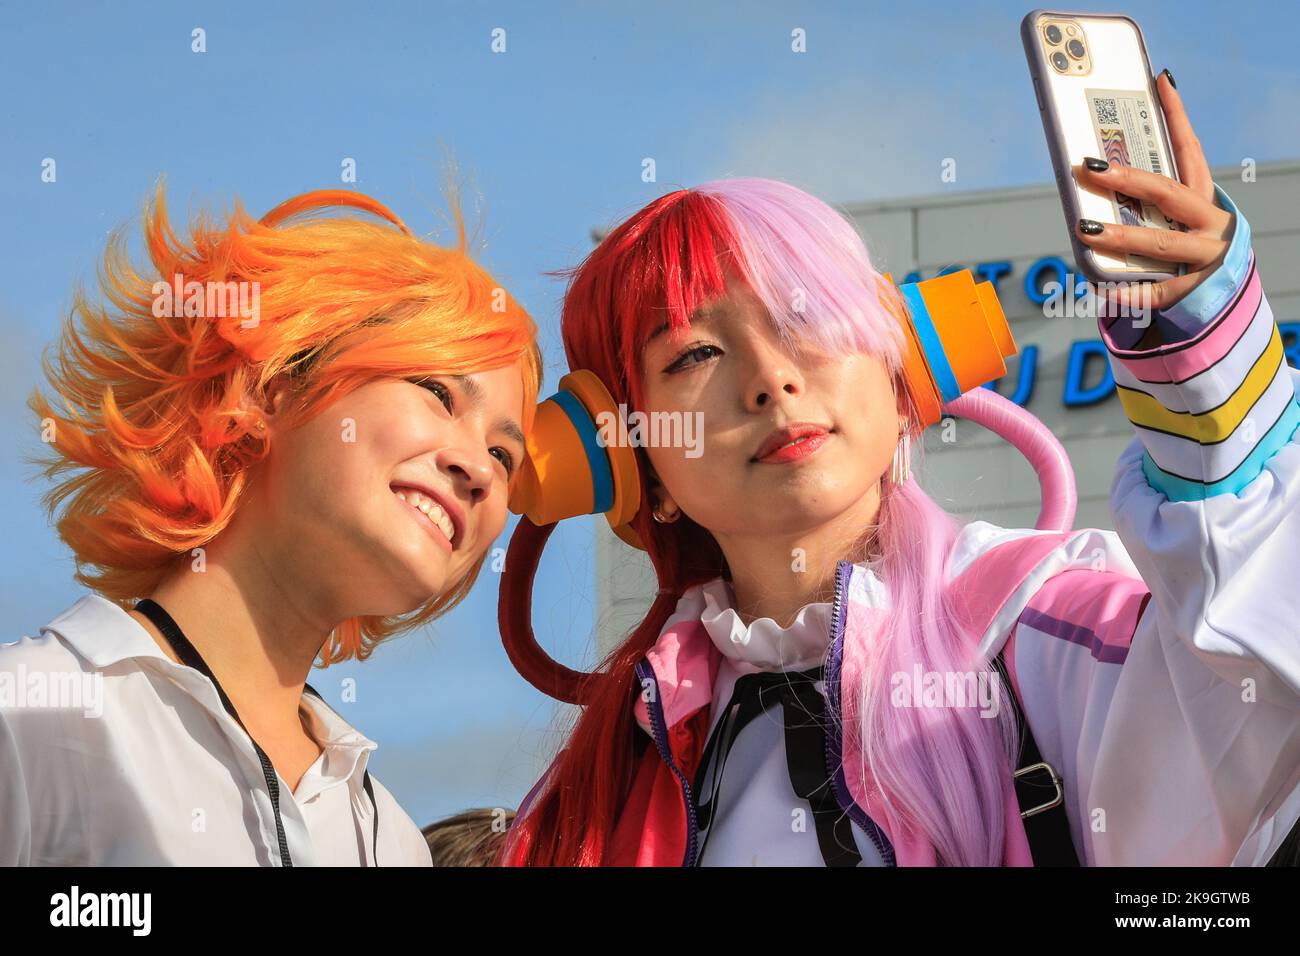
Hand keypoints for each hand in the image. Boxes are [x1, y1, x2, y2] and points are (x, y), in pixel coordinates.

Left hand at [1070, 70, 1234, 313]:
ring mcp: (1203, 257)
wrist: (1224, 294)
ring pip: (1160, 242)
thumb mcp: (1178, 217)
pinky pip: (1151, 291)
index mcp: (1204, 197)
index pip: (1190, 149)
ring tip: (1085, 229)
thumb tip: (1097, 168)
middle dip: (1128, 180)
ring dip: (1121, 236)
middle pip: (1168, 194)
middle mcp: (1209, 222)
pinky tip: (1097, 286)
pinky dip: (1124, 290)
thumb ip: (1149, 197)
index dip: (1177, 114)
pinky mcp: (1189, 292)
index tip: (1160, 81)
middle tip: (1090, 168)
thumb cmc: (1187, 244)